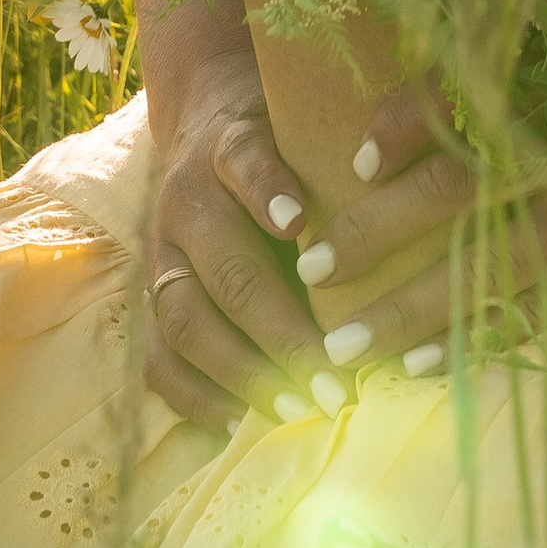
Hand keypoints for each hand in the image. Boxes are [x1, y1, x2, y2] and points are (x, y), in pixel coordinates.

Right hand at [138, 4, 319, 430]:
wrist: (207, 127)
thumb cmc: (281, 136)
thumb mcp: (304, 124)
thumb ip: (335, 153)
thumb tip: (393, 191)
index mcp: (229, 149)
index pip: (245, 162)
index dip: (268, 190)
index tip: (300, 220)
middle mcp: (187, 204)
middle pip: (225, 272)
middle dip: (281, 334)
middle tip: (334, 381)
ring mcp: (162, 257)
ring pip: (186, 323)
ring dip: (243, 374)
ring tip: (298, 408)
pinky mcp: (153, 300)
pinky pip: (160, 360)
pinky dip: (197, 397)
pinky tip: (242, 423)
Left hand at [297, 15, 546, 380]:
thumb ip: (540, 44)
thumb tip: (449, 70)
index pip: (467, 106)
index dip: (402, 129)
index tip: (354, 157)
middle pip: (462, 202)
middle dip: (381, 238)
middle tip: (313, 271)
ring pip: (496, 272)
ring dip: (417, 311)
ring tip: (350, 344)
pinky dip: (487, 335)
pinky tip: (435, 361)